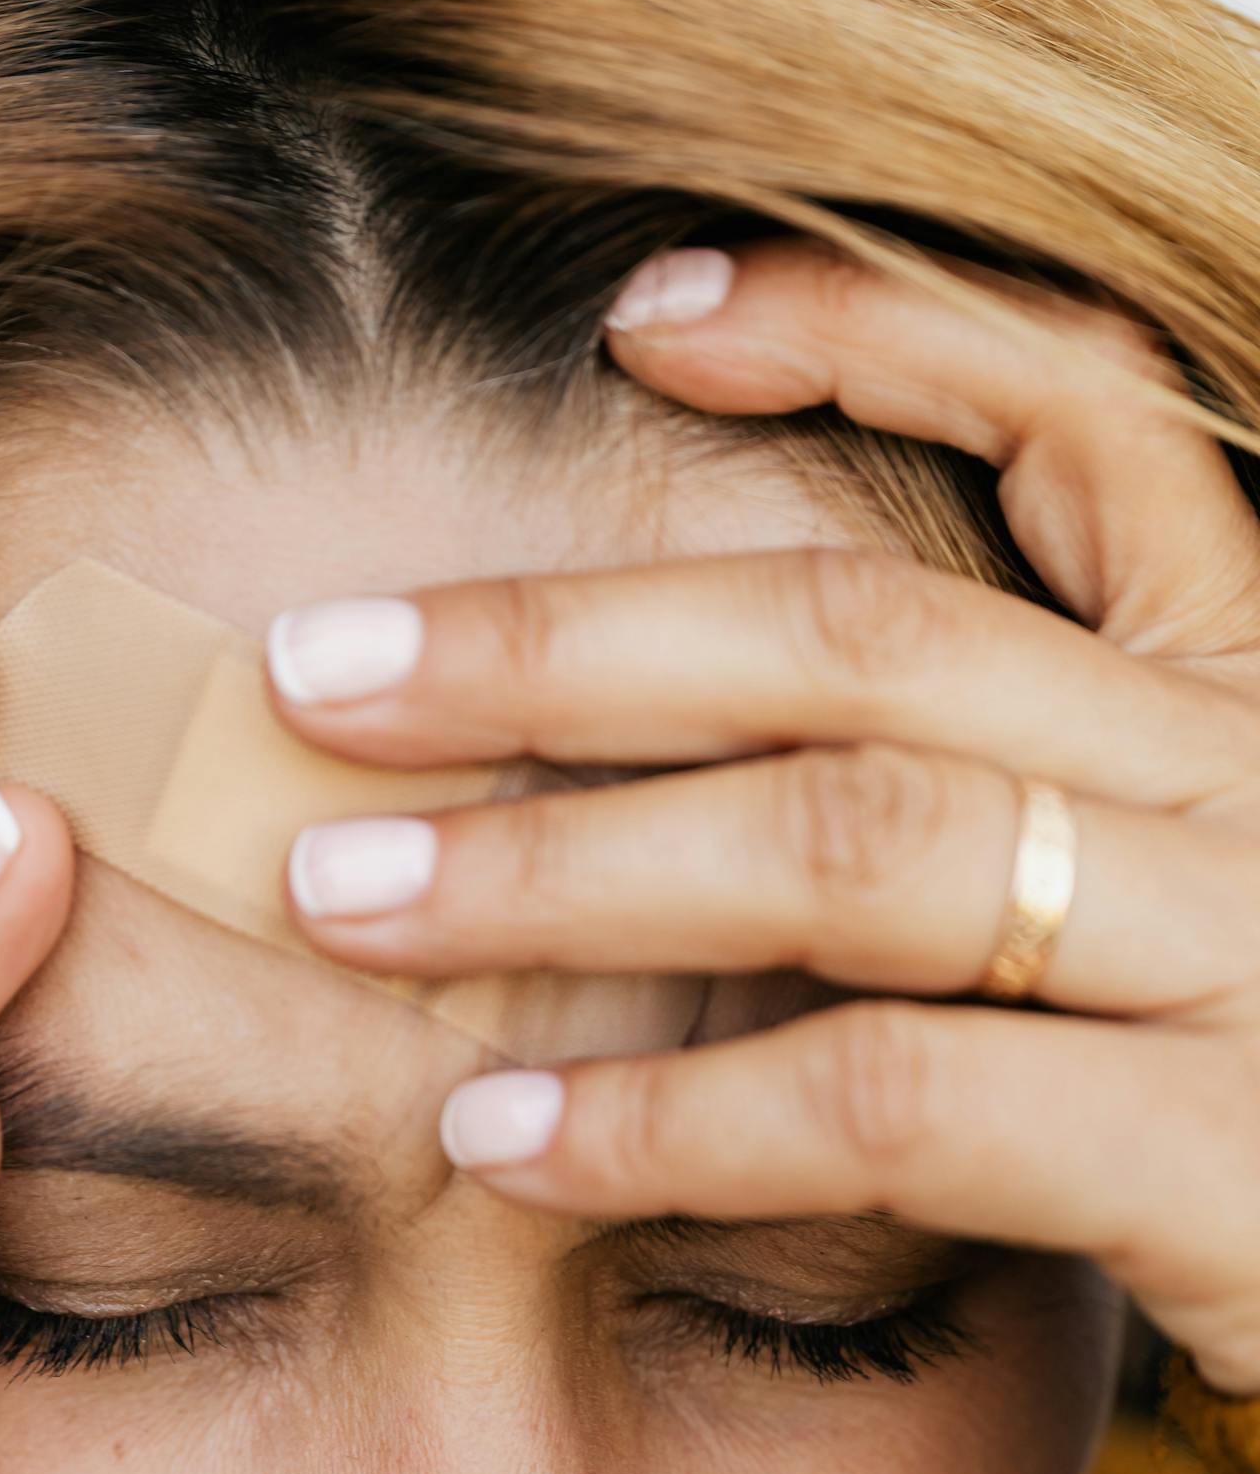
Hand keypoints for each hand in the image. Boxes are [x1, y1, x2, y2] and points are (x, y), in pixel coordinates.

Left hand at [264, 239, 1259, 1394]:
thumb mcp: (1188, 938)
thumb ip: (1025, 822)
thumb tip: (699, 784)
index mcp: (1250, 702)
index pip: (1089, 418)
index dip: (868, 328)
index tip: (638, 312)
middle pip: (868, 634)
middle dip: (561, 640)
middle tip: (308, 674)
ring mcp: (1258, 955)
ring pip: (853, 839)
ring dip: (562, 866)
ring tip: (339, 906)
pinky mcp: (1234, 1161)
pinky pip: (888, 1093)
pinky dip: (666, 1118)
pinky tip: (498, 1153)